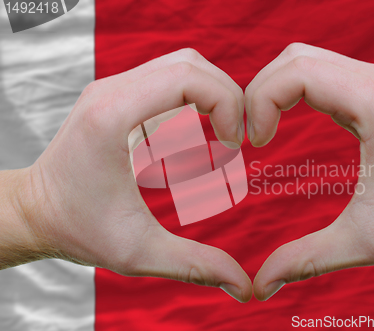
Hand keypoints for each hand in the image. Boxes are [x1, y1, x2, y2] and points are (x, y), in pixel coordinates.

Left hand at [3, 49, 251, 302]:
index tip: (234, 145)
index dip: (227, 104)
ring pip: (181, 65)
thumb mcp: (138, 252)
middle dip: (226, 98)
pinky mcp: (117, 95)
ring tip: (220, 138)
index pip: (188, 77)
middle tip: (234, 141)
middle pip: (190, 64)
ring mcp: (112, 88)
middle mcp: (111, 90)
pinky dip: (195, 100)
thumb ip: (195, 265)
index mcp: (113, 116)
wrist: (35, 212)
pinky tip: (196, 137)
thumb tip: (244, 286)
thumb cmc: (78, 229)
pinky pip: (168, 79)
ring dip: (212, 96)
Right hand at [245, 43, 373, 300]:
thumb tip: (259, 286)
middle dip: (258, 92)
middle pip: (294, 58)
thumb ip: (306, 260)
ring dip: (272, 88)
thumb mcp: (362, 243)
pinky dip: (289, 88)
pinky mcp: (370, 83)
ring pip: (302, 57)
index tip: (255, 143)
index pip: (298, 73)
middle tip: (251, 137)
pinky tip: (283, 119)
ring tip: (263, 129)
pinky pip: (317, 68)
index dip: (260, 101)